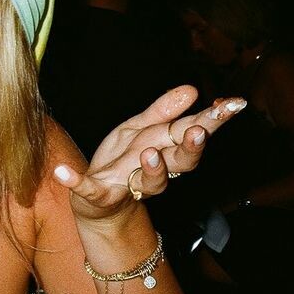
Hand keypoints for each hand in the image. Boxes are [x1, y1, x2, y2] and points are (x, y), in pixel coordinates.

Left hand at [53, 85, 246, 223]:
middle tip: (197, 133)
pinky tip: (62, 172)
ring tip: (147, 153)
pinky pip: (88, 190)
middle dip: (189, 148)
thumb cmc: (122, 161)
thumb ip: (163, 111)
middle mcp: (152, 171)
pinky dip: (75, 182)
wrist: (97, 204)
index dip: (212, 119)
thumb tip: (191, 90)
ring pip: (148, 182)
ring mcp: (127, 186)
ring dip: (150, 169)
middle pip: (179, 161)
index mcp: (163, 150)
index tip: (232, 104)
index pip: (191, 133)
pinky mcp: (98, 196)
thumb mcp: (139, 129)